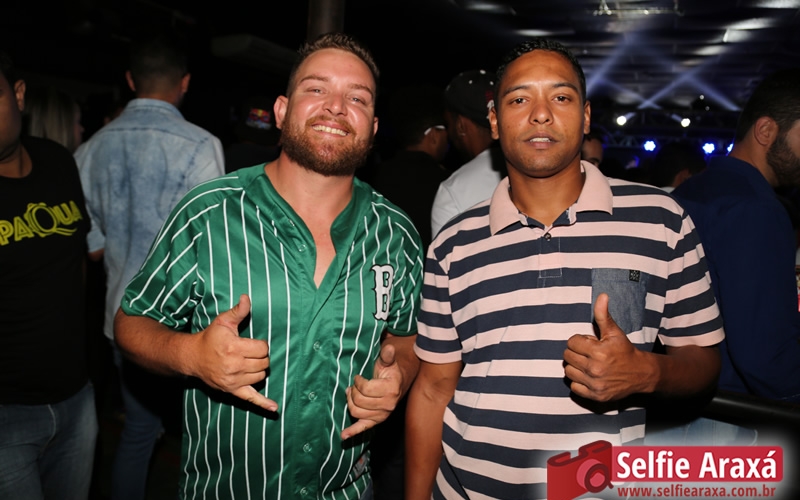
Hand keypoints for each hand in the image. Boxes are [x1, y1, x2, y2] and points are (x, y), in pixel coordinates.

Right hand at [190, 294, 276, 411]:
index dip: (261, 344)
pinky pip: (250, 399)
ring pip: (261, 377)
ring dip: (259, 370)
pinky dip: (263, 404)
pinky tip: (274, 408)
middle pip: (264, 363)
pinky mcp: (232, 390)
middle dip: (261, 357)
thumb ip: (238, 311)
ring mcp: (233, 380)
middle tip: (250, 352)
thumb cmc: (210, 338)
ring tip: (248, 363)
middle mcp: (234, 366)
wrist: (193, 357)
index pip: (263, 349)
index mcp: (234, 348)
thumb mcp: (223, 322)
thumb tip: (247, 298)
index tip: (253, 343)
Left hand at [341, 342, 403, 439]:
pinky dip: (352, 432)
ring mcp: (382, 415)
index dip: (358, 381)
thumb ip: (387, 355)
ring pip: (356, 412)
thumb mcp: (388, 361)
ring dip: (350, 402)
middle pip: (359, 401)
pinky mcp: (376, 421)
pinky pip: (363, 428)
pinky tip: (344, 436)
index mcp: (391, 390)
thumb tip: (389, 348)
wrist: (399, 382)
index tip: (358, 377)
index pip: (365, 389)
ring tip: (351, 393)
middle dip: (353, 391)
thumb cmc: (390, 371)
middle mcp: (388, 405)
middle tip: (354, 384)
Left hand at [563, 293, 653, 400]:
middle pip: (567, 357)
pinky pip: (574, 387)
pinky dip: (578, 381)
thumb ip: (603, 315)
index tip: (589, 343)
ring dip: (575, 366)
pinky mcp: (595, 396)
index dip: (579, 340)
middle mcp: (596, 369)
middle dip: (575, 352)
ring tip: (588, 364)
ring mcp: (595, 384)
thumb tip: (602, 296)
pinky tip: (588, 376)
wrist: (641, 374)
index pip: (571, 342)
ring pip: (568, 371)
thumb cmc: (624, 350)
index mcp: (599, 352)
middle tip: (588, 353)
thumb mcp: (614, 332)